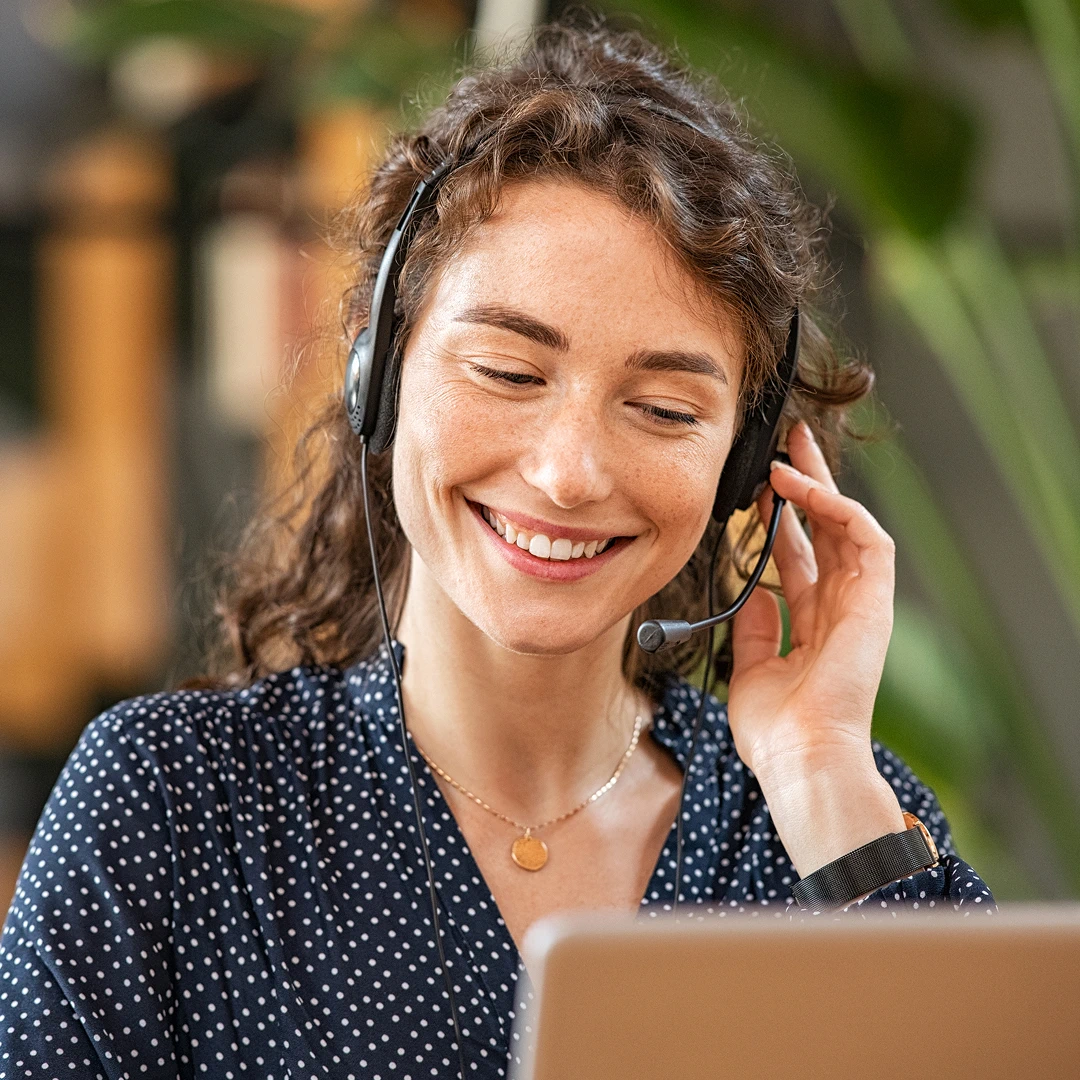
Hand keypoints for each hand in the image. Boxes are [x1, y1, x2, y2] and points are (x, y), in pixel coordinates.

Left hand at [725, 421, 904, 875]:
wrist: (800, 757)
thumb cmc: (775, 729)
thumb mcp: (753, 665)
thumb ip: (757, 625)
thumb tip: (751, 590)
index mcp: (813, 622)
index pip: (799, 554)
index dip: (779, 518)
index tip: (755, 487)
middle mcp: (840, 606)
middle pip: (824, 530)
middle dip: (806, 484)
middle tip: (786, 443)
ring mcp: (861, 602)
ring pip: (847, 524)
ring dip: (820, 485)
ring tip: (788, 451)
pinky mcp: (875, 601)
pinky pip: (864, 538)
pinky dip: (834, 507)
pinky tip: (799, 486)